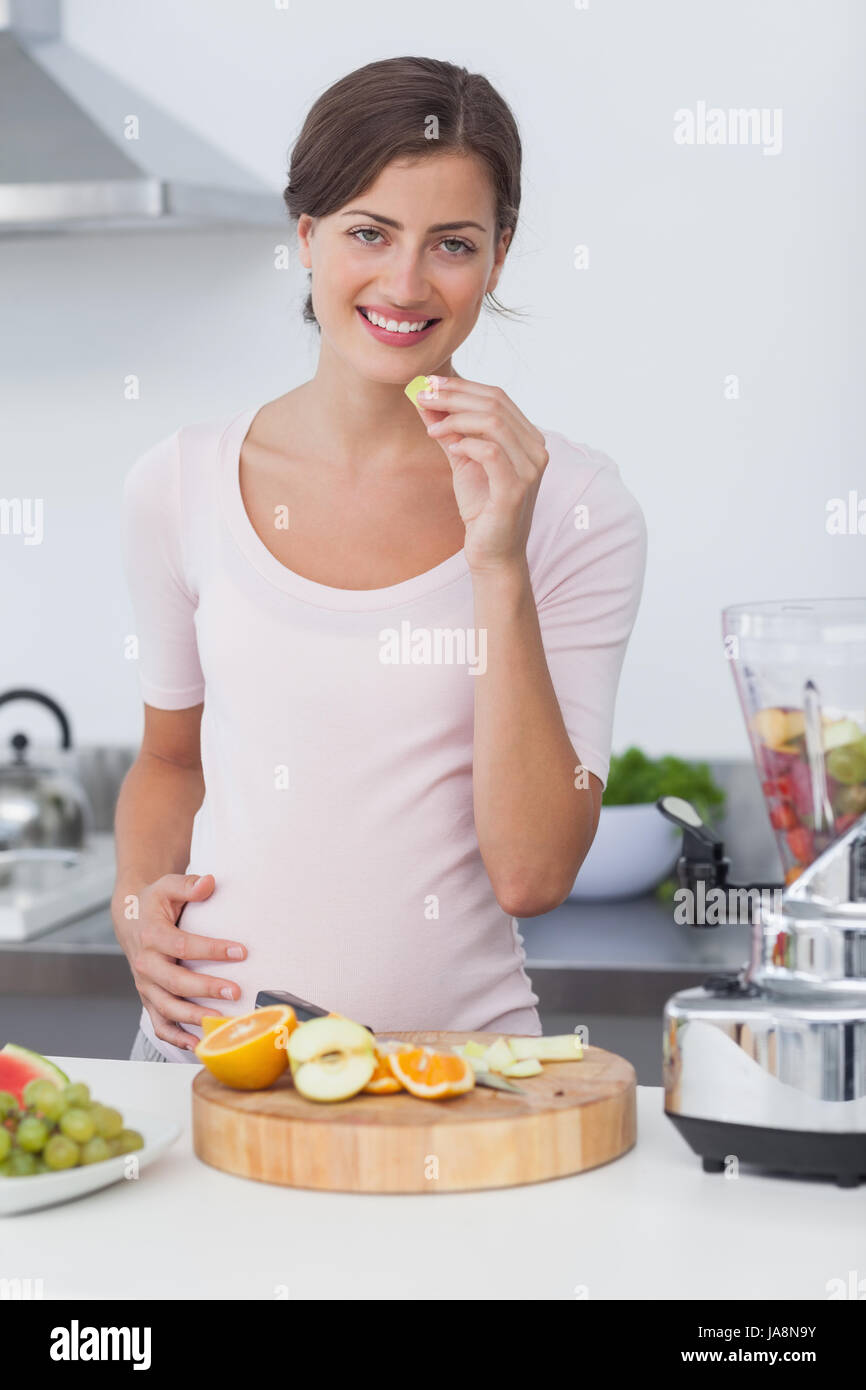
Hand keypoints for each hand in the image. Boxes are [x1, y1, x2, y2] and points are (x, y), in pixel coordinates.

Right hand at [113, 873, 245, 1051]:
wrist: (131, 918)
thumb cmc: (155, 902)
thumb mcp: (168, 886)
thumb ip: (189, 885)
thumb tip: (209, 882)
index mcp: (151, 935)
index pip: (182, 945)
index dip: (211, 950)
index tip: (241, 952)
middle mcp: (145, 963)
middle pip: (174, 982)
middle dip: (205, 989)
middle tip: (235, 991)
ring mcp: (145, 985)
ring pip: (166, 1008)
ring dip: (193, 1018)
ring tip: (221, 1021)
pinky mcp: (148, 998)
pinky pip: (159, 1023)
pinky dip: (175, 1038)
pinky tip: (198, 1044)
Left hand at [414, 375, 548, 574]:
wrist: (492, 552)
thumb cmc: (481, 507)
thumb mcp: (462, 460)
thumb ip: (450, 430)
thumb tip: (425, 400)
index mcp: (528, 438)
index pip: (497, 397)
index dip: (462, 386)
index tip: (429, 385)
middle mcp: (536, 449)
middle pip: (495, 403)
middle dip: (454, 396)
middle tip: (423, 396)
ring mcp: (531, 469)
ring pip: (493, 422)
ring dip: (456, 418)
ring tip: (432, 427)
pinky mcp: (516, 489)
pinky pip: (490, 451)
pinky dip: (466, 443)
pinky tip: (449, 446)